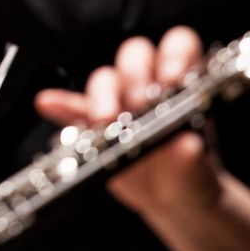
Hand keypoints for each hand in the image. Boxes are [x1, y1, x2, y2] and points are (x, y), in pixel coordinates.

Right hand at [35, 27, 222, 215]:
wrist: (171, 204)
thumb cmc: (191, 177)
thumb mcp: (200, 173)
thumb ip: (193, 159)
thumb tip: (187, 145)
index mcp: (182, 86)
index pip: (178, 46)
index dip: (174, 54)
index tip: (171, 77)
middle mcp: (148, 86)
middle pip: (135, 57)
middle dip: (134, 75)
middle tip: (139, 103)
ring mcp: (118, 103)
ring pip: (104, 79)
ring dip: (101, 94)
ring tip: (104, 119)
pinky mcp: (91, 125)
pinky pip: (72, 109)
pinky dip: (60, 105)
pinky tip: (49, 104)